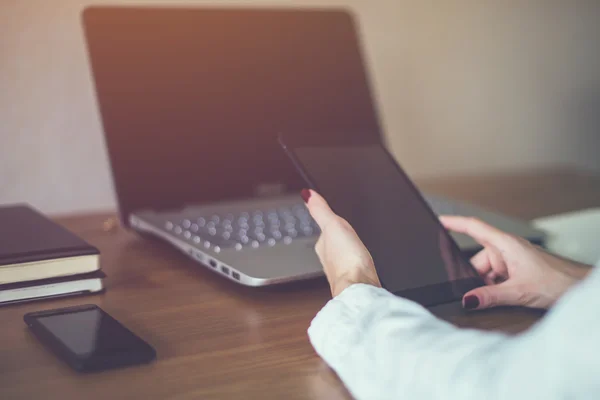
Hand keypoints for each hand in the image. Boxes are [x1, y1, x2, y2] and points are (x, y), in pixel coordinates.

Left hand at [302, 189, 380, 296]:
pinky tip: (360, 265)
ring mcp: (341, 270)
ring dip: (347, 253)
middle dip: (339, 241)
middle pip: (333, 245)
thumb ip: (321, 211)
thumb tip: (307, 194)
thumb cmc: (347, 260)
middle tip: (345, 234)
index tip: (332, 220)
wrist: (360, 287)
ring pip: (342, 257)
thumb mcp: (334, 225)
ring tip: (353, 249)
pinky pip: (353, 267)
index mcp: (323, 245)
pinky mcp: (355, 280)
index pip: (324, 231)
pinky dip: (356, 264)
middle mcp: (329, 259)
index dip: (330, 225)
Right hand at [441, 216, 590, 309]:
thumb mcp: (518, 291)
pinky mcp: (516, 270)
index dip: (453, 223)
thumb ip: (490, 296)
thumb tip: (468, 299)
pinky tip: (504, 295)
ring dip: (487, 285)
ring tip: (503, 295)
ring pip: (485, 272)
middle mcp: (506, 249)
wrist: (580, 288)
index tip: (437, 221)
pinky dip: (495, 287)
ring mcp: (511, 260)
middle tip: (474, 291)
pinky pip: (496, 277)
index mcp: (505, 244)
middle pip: (476, 259)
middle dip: (474, 276)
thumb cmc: (559, 281)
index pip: (473, 228)